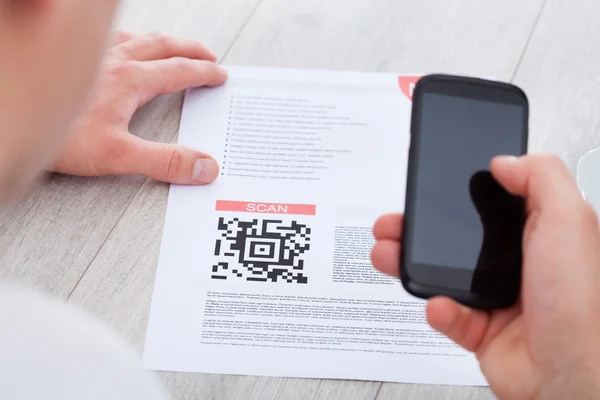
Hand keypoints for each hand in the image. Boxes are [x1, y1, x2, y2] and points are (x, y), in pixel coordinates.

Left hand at [50, 32, 226, 183]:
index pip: (179, 71)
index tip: (219, 75)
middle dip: (190, 50)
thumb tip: (203, 167)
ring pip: (138, 39)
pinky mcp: (76, 61)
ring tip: (176, 48)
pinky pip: (112, 41)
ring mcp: (94, 58)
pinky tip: (126, 49)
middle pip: (163, 46)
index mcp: (130, 80)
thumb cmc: (60, 138)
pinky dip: (131, 42)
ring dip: (163, 42)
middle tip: (209, 56)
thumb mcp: (118, 156)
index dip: (203, 73)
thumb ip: (164, 162)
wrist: (14, 123)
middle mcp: (114, 62)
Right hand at [372, 154, 599, 398]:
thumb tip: (505, 160)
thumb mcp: (569, 221)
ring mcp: (495, 294)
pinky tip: (438, 304)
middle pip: (454, 235)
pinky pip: (447, 313)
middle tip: (395, 222)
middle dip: (416, 226)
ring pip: (440, 271)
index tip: (432, 185)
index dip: (458, 191)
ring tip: (389, 254)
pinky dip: (438, 309)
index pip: (489, 201)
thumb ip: (541, 178)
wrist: (572, 377)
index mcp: (537, 233)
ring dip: (409, 262)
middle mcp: (515, 261)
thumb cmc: (582, 305)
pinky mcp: (479, 327)